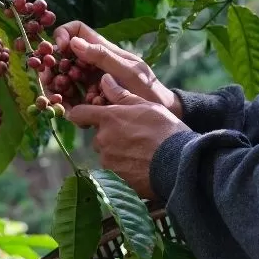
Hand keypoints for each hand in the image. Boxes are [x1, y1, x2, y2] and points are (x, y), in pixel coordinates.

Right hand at [51, 21, 180, 115]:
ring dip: (57, 86)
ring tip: (61, 98)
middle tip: (51, 79)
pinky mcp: (88, 98)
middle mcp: (93, 62)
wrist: (160, 115)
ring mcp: (90, 80)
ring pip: (63, 77)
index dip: (63, 34)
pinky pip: (70, 96)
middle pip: (63, 55)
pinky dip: (67, 102)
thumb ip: (104, 57)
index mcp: (103, 50)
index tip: (61, 49)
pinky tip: (71, 110)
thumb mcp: (129, 72)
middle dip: (53, 66)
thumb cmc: (149, 90)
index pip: (77, 30)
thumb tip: (74, 43)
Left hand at [66, 75, 189, 199]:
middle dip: (110, 136)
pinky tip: (142, 166)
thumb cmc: (166, 131)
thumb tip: (105, 79)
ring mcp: (107, 161)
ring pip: (106, 154)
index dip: (82, 115)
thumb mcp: (148, 106)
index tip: (88, 117)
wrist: (180, 164)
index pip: (78, 114)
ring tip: (142, 153)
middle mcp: (102, 139)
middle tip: (134, 137)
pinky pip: (114, 171)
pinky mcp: (114, 179)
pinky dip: (124, 169)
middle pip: (97, 136)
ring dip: (117, 153)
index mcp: (108, 118)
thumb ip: (122, 94)